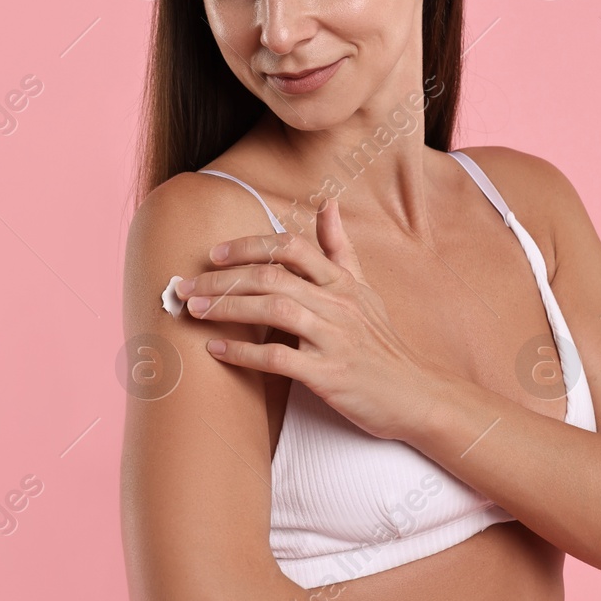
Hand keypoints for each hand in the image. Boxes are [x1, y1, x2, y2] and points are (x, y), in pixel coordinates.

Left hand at [175, 197, 445, 441]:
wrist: (414, 395)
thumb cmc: (383, 344)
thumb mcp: (365, 290)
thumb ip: (340, 249)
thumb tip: (328, 204)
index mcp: (342, 283)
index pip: (291, 247)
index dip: (249, 245)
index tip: (215, 254)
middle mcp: (337, 304)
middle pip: (272, 276)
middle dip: (222, 278)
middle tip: (185, 285)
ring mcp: (333, 338)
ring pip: (273, 310)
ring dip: (227, 308)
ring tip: (194, 310)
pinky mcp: (328, 374)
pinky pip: (278, 357)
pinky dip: (243, 353)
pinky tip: (216, 350)